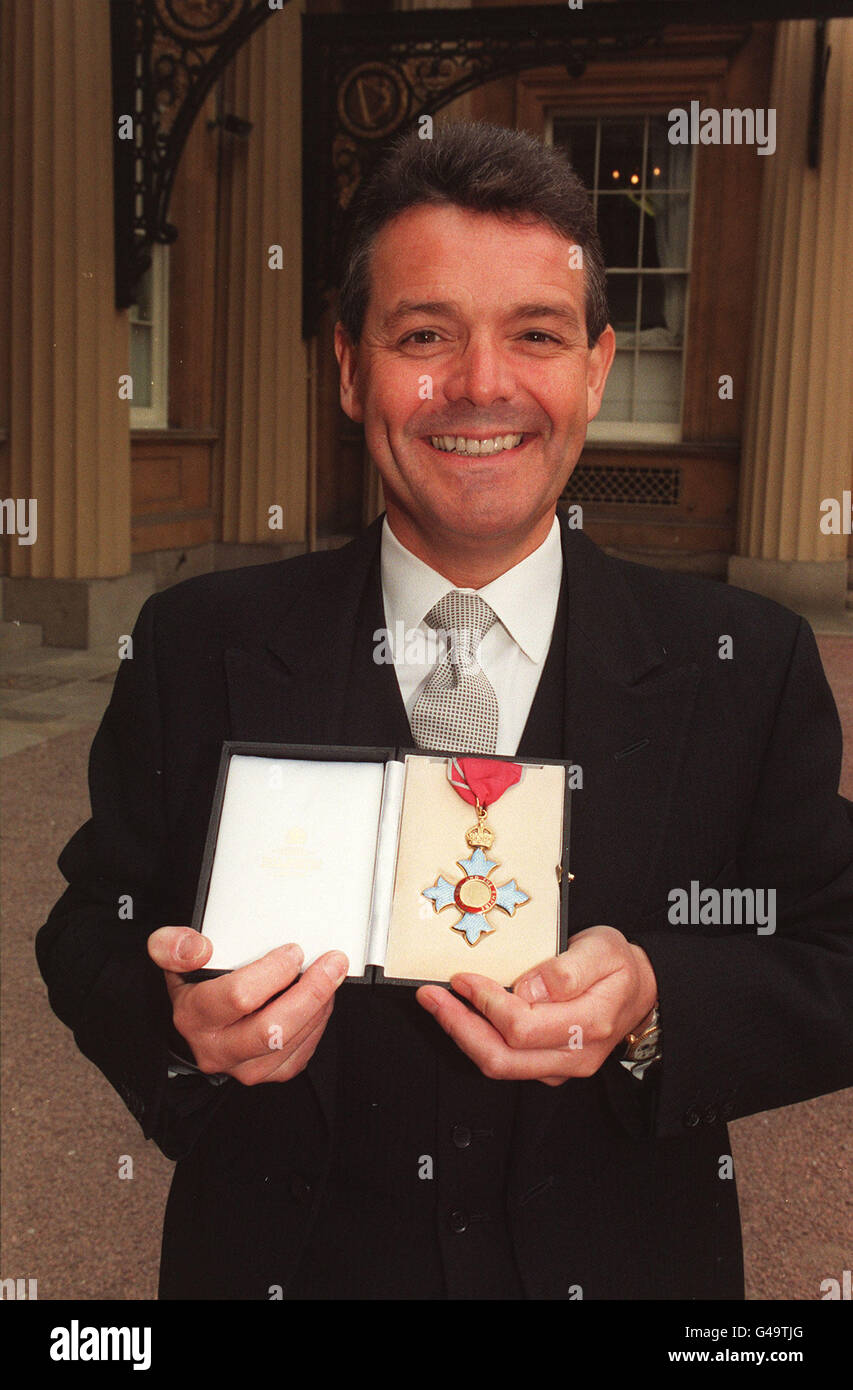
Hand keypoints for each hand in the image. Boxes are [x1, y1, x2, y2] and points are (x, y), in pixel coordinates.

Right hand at [147, 927, 348, 1085]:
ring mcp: (245, 1067)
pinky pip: (303, 1052)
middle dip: (312, 992)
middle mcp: (219, 1048)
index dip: (274, 972)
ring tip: (329, 976)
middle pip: (274, 1029)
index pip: (239, 997)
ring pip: (293, 1042)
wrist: (194, 1027)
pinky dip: (318, 1023)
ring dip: (320, 1006)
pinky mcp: (268, 1073)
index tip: (293, 951)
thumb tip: (199, 948)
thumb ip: (173, 945)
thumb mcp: (170, 957)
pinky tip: (319, 1001)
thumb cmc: (191, 987)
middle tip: (332, 963)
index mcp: (195, 1016)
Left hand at [416, 925, 656, 1085]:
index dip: (486, 1002)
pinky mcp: (548, 1067)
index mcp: (588, 1024)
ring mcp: (560, 1066)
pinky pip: (505, 1062)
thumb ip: (567, 970)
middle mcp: (574, 1054)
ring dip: (462, 1035)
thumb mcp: (602, 950)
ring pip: (500, 1065)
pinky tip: (463, 1017)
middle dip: (458, 1026)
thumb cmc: (619, 967)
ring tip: (438, 1006)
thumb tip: (528, 988)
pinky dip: (477, 1040)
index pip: (523, 1026)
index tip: (462, 978)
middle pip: (502, 1057)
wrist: (639, 991)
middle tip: (431, 997)